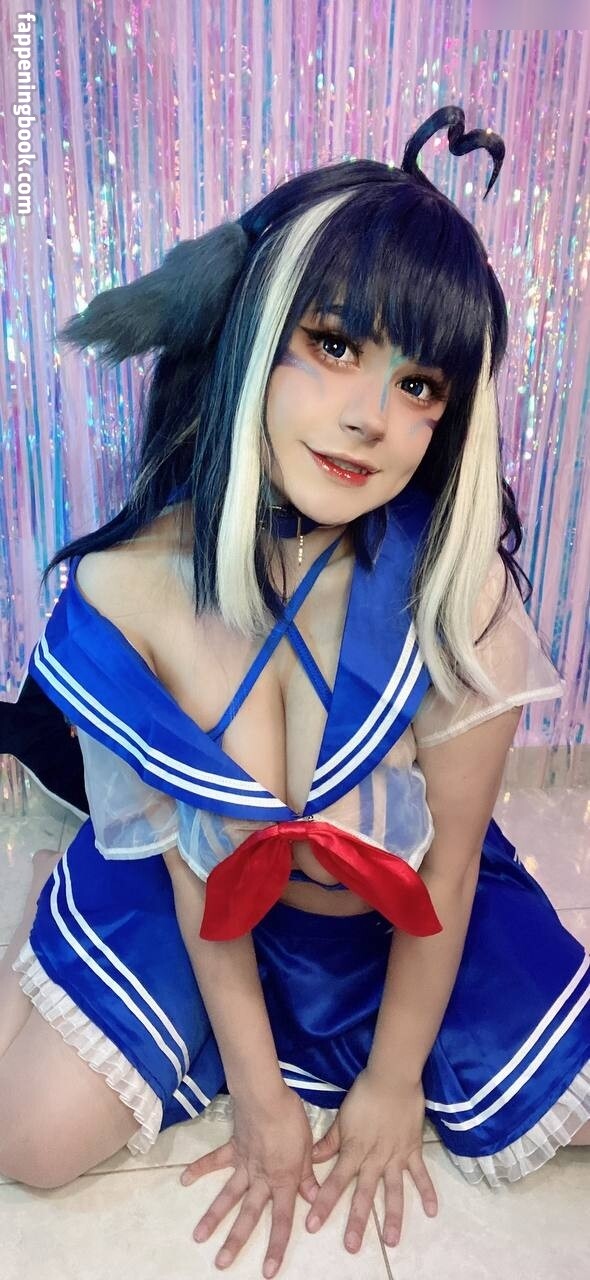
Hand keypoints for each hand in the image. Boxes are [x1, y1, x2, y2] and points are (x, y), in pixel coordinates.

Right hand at [180, 1085, 319, 1277]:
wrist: (266, 1096)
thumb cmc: (291, 1120)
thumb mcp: (307, 1148)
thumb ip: (307, 1176)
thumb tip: (313, 1198)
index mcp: (283, 1180)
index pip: (281, 1220)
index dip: (276, 1247)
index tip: (267, 1272)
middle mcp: (261, 1178)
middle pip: (248, 1214)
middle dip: (235, 1241)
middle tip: (220, 1264)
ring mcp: (244, 1164)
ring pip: (228, 1195)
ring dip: (213, 1216)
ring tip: (198, 1237)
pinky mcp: (232, 1148)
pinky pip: (214, 1161)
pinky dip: (199, 1169)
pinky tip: (184, 1179)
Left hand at [306, 1068, 437, 1251]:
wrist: (392, 1078)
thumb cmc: (363, 1095)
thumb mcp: (342, 1118)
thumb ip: (329, 1141)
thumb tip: (312, 1159)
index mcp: (354, 1150)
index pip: (335, 1182)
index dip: (324, 1203)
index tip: (313, 1224)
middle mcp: (374, 1159)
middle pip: (364, 1194)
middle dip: (357, 1221)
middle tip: (352, 1247)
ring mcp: (396, 1157)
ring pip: (393, 1191)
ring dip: (393, 1217)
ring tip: (391, 1242)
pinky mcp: (413, 1151)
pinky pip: (421, 1174)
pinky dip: (428, 1192)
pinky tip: (432, 1212)